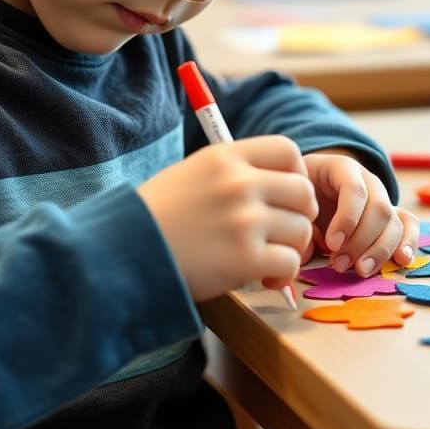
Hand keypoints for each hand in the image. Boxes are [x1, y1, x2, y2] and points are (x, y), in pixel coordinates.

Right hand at [137, 136, 317, 302]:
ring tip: (268, 258)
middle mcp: (239, 183)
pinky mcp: (245, 258)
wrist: (125, 252)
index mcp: (225, 157)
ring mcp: (245, 220)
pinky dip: (282, 275)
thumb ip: (232, 172)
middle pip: (304, 192)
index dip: (297, 174)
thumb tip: (275, 180)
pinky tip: (263, 278)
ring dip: (292, 249)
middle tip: (284, 233)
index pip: (288, 151)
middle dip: (301, 215)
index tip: (287, 195)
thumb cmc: (156, 216)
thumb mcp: (191, 174)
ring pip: (302, 231)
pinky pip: (289, 263)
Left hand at [302, 151, 417, 276]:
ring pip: (393, 222)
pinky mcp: (391, 215)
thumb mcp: (296, 198)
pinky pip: (408, 225)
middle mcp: (368, 180)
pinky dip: (408, 243)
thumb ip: (300, 221)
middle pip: (378, 209)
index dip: (346, 219)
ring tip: (360, 270)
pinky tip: (401, 260)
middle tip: (339, 265)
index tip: (330, 244)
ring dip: (379, 250)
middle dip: (360, 241)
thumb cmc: (301, 193)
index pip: (354, 189)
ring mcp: (383, 197)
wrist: (312, 184)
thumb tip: (305, 253)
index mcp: (341, 167)